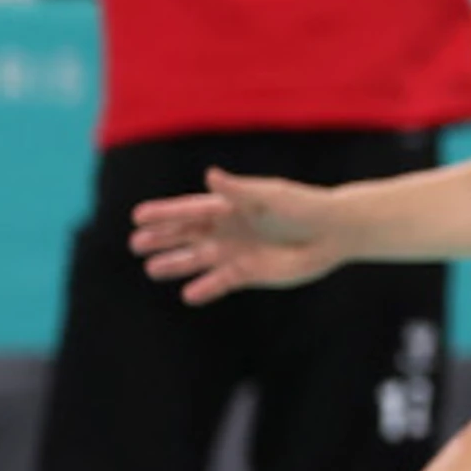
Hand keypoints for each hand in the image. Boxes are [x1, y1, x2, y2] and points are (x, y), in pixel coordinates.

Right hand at [130, 169, 350, 304]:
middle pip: (186, 235)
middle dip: (162, 239)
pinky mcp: (249, 273)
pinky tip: (189, 295)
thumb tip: (210, 175)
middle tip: (136, 245)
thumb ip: (239, 191)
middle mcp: (228, 229)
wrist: (334, 232)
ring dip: (176, 264)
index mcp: (229, 206)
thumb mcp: (271, 197)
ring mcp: (236, 251)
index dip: (164, 213)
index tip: (138, 217)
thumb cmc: (304, 207)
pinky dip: (205, 289)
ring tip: (152, 269)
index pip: (189, 210)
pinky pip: (221, 283)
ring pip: (198, 259)